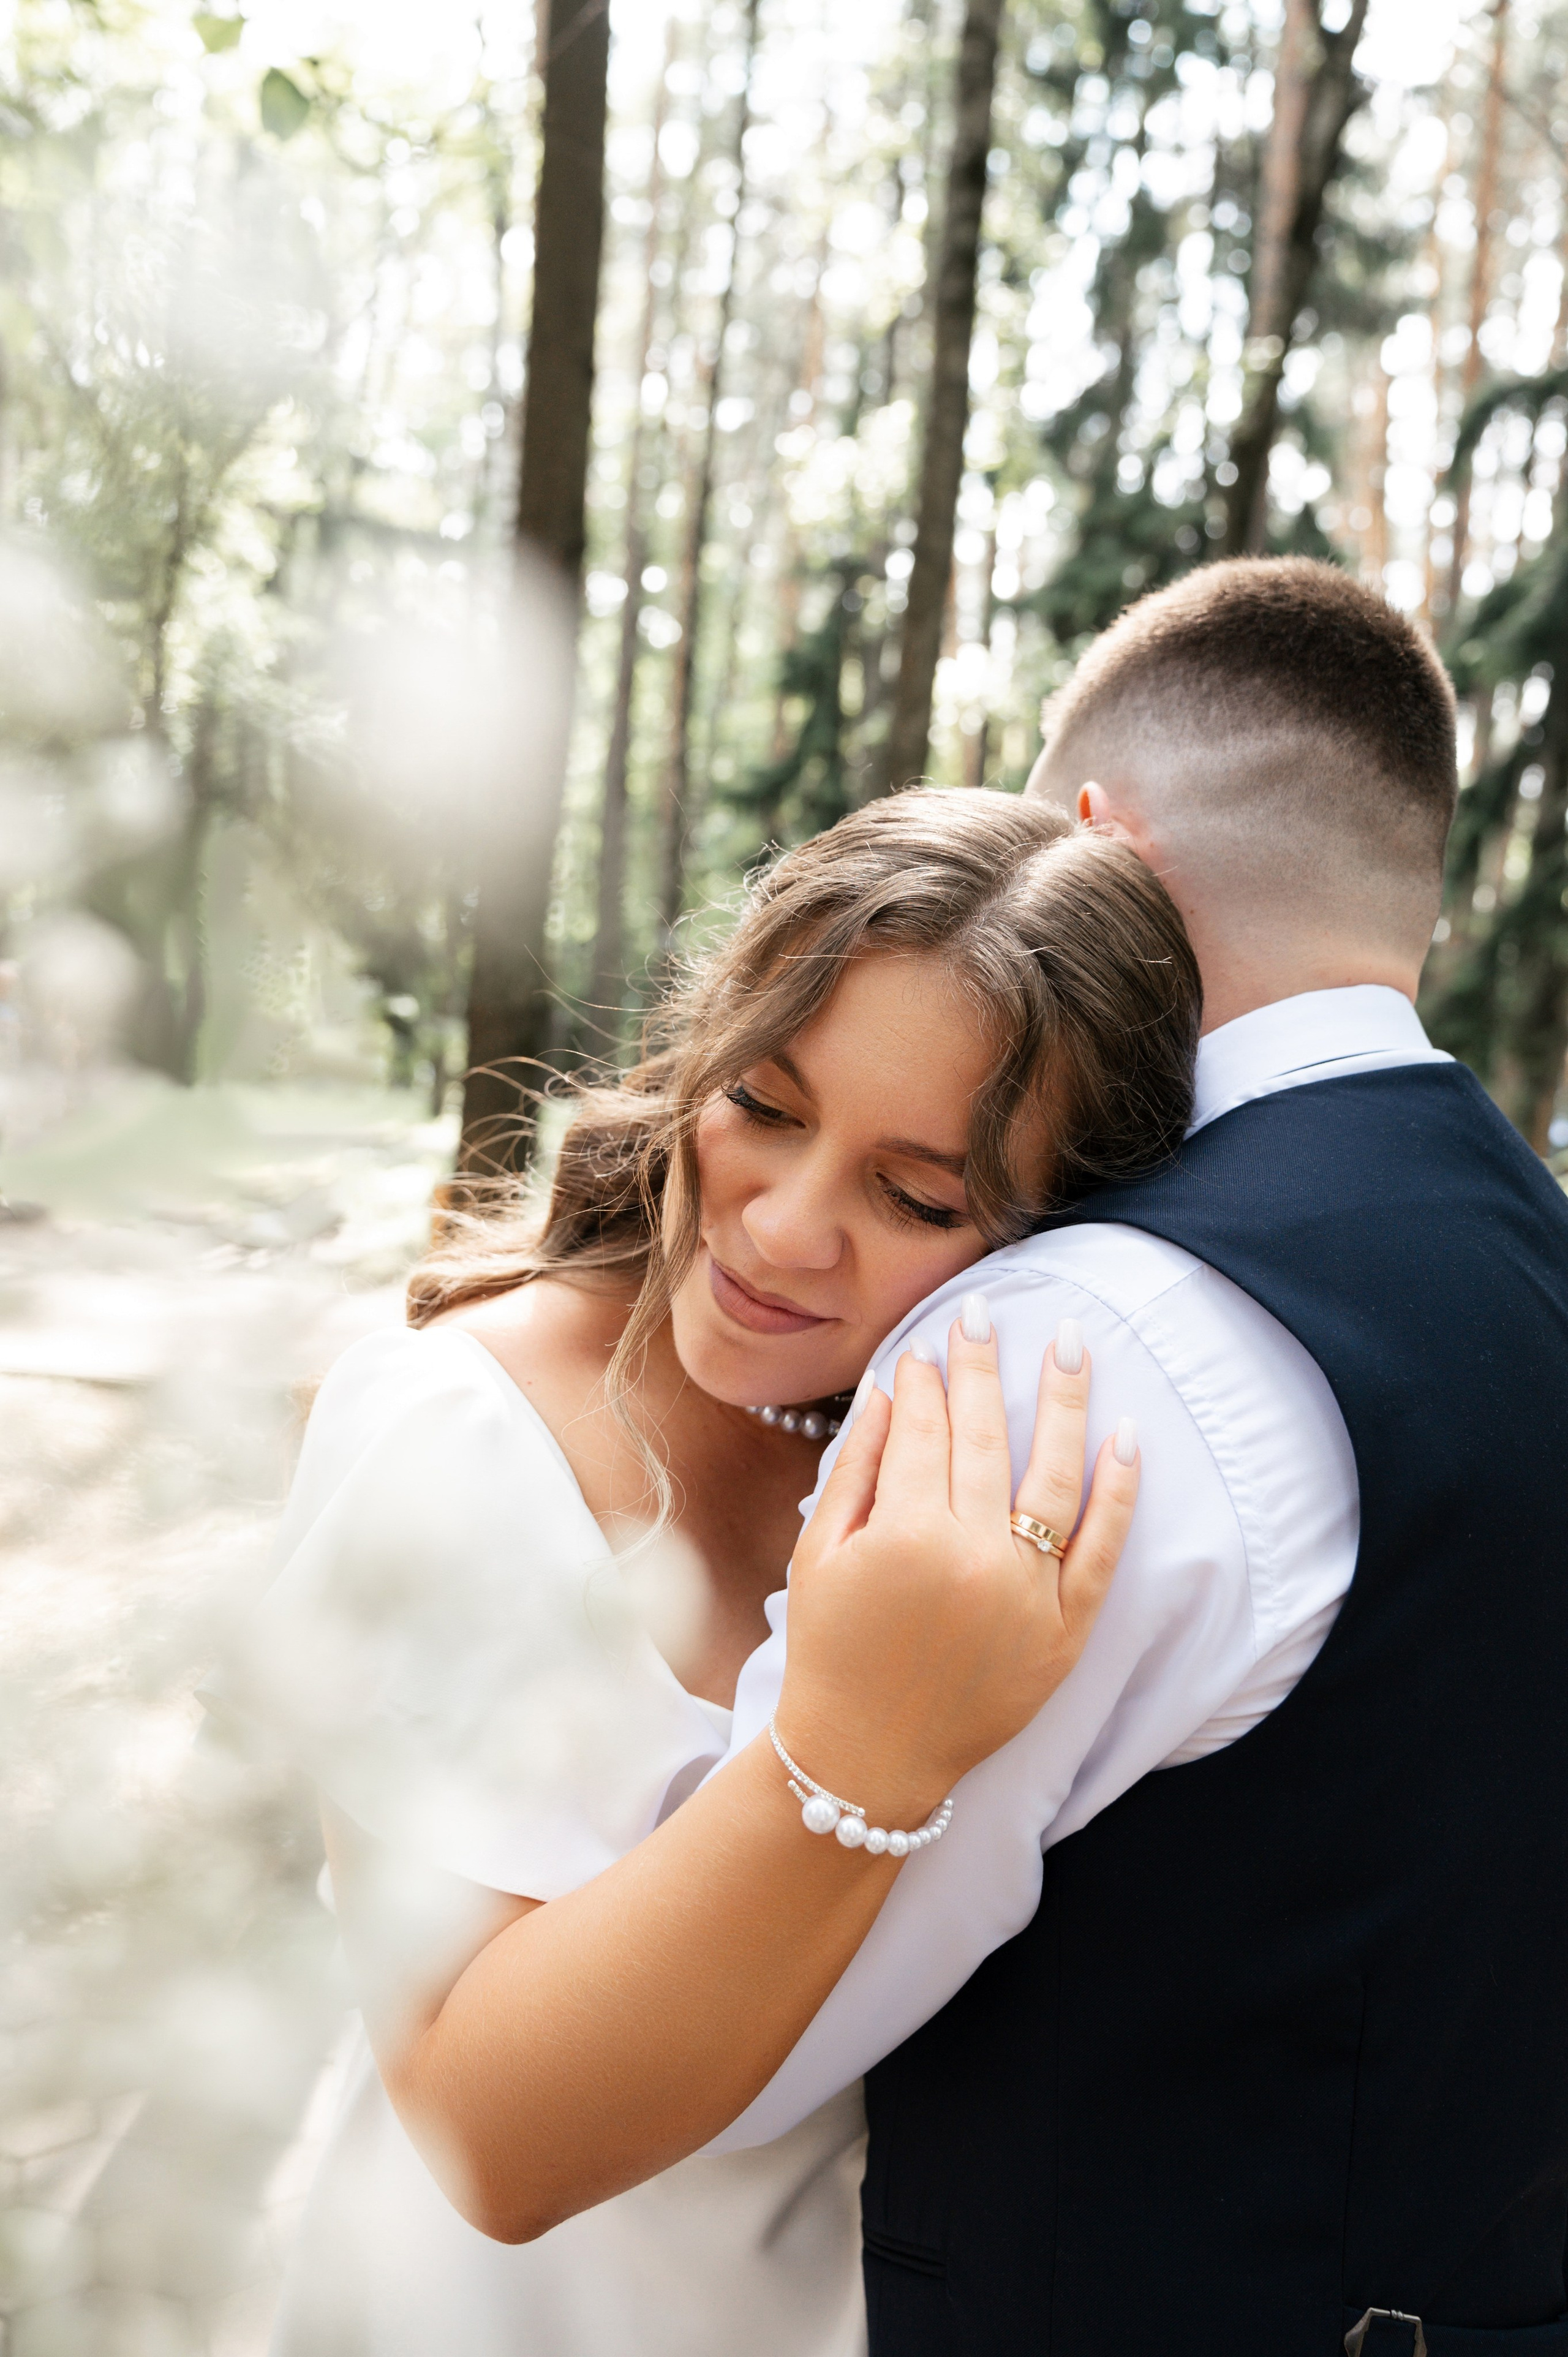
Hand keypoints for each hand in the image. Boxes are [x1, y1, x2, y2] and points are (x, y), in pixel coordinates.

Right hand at [776, 1310, 1137, 1827]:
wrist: (866, 1758)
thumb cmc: (830, 1651)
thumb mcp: (818, 1555)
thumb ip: (856, 1468)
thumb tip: (889, 1386)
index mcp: (905, 1536)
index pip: (921, 1430)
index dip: (921, 1381)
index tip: (924, 1348)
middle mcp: (973, 1557)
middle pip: (985, 1437)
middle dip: (981, 1365)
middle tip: (984, 1311)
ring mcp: (1027, 1594)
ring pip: (1054, 1475)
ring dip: (1064, 1400)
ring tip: (1070, 1341)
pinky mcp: (1064, 1631)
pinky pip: (1103, 1549)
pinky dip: (1120, 1491)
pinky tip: (1126, 1435)